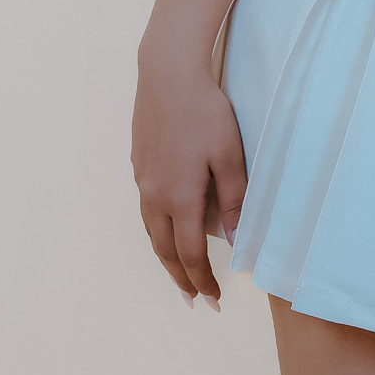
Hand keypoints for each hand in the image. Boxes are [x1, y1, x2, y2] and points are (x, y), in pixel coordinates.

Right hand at [131, 42, 247, 307]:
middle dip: (181, 277)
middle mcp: (154, 194)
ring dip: (166, 256)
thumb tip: (236, 238)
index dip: (202, 279)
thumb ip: (233, 198)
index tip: (213, 299)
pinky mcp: (139, 164)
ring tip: (180, 274)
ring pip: (151, 230)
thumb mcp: (228, 155)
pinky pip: (147, 209)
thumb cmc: (204, 112)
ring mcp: (142, 179)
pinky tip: (168, 227)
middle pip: (164, 249)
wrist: (167, 74)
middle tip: (194, 299)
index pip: (189, 253)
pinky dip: (158, 229)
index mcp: (178, 197)